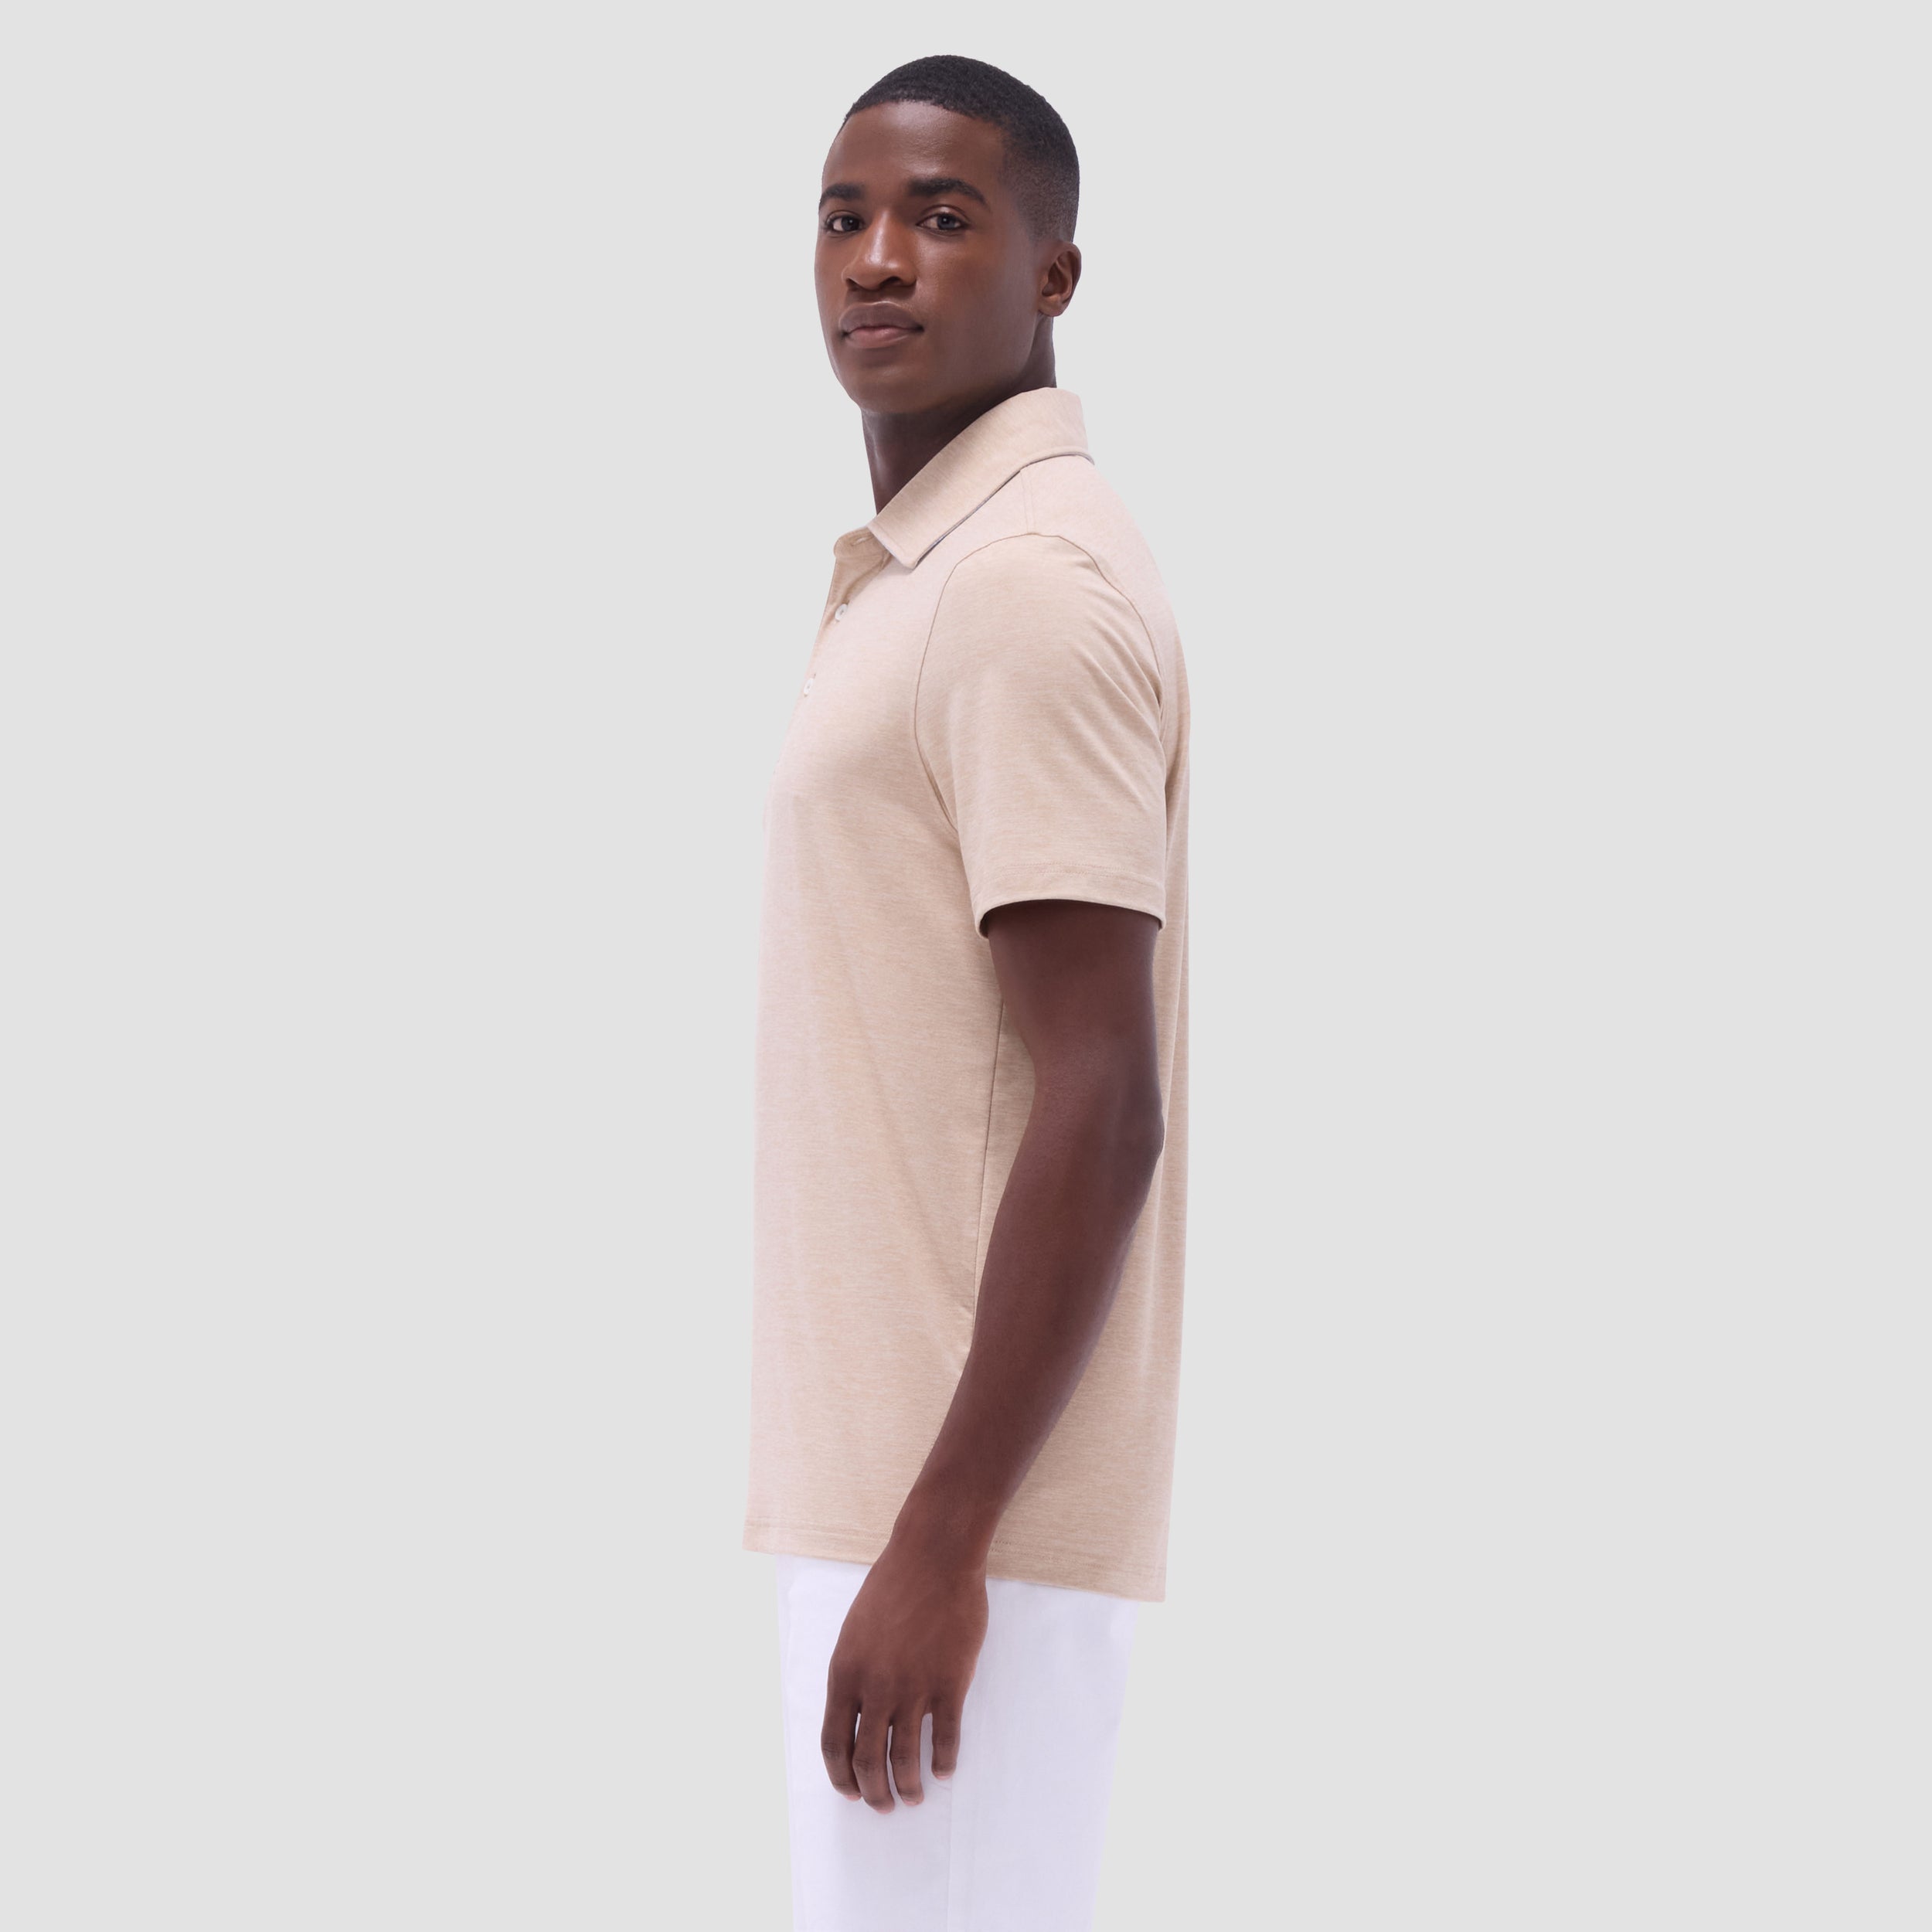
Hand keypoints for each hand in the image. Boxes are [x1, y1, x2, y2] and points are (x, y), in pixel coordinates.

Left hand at [819, 1531, 988, 1811]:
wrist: (934, 1557)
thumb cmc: (893, 1587)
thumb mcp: (855, 1632)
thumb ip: (854, 1676)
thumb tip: (858, 1719)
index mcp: (845, 1674)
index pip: (834, 1744)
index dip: (841, 1776)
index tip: (851, 1792)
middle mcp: (875, 1688)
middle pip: (868, 1761)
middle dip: (874, 1793)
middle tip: (884, 1807)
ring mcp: (914, 1687)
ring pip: (906, 1759)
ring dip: (909, 1787)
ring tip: (915, 1797)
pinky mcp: (951, 1683)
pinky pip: (946, 1739)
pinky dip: (945, 1763)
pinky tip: (945, 1771)